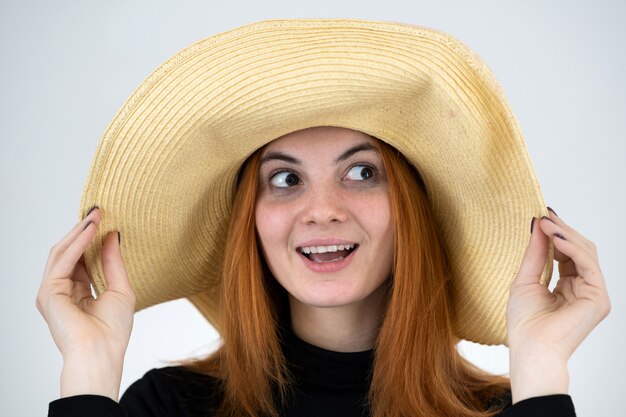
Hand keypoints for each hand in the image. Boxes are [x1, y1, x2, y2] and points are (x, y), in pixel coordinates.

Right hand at [36, 207, 134, 399]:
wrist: (101, 353)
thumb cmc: (112, 331)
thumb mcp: (121, 289)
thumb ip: (114, 262)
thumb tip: (113, 235)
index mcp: (78, 293)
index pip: (81, 259)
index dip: (91, 238)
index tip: (104, 219)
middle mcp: (62, 291)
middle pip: (69, 253)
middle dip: (83, 230)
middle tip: (98, 210)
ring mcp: (52, 292)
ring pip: (62, 253)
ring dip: (79, 232)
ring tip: (96, 215)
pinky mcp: (48, 292)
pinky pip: (63, 261)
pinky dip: (77, 243)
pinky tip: (91, 230)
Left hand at [506, 208, 609, 402]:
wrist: (530, 347)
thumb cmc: (524, 323)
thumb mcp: (525, 279)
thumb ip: (535, 253)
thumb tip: (538, 224)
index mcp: (567, 286)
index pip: (566, 253)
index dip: (556, 233)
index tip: (542, 214)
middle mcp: (584, 289)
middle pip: (579, 250)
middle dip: (561, 230)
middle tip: (545, 214)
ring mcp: (593, 293)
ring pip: (586, 253)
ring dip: (565, 235)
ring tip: (546, 222)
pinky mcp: (598, 298)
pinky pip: (587, 264)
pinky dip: (571, 247)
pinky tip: (555, 237)